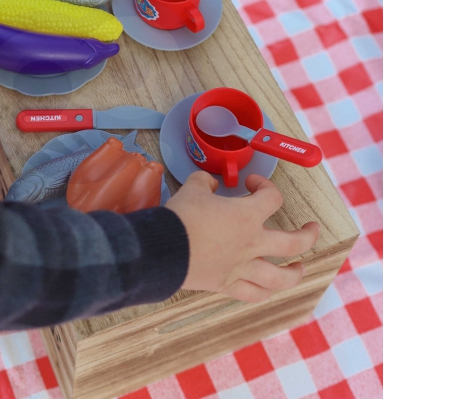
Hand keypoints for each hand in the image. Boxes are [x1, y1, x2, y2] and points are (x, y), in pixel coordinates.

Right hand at [166, 172, 319, 302]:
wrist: (163, 249)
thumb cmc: (181, 217)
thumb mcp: (193, 188)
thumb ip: (206, 182)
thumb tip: (211, 184)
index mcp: (247, 216)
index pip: (272, 198)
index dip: (266, 186)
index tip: (252, 183)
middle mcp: (252, 244)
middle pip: (294, 243)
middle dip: (308, 236)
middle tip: (312, 228)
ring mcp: (242, 268)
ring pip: (280, 278)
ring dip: (294, 273)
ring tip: (299, 268)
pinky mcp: (227, 285)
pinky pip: (253, 294)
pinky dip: (263, 292)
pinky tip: (268, 289)